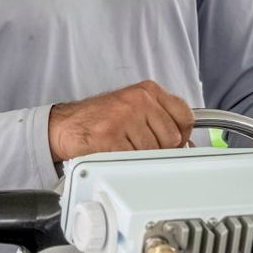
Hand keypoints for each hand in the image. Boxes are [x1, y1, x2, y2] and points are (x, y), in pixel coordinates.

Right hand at [48, 80, 194, 162]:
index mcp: (148, 91)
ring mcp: (124, 117)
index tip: (171, 141)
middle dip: (161, 150)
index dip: (181, 135)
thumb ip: (161, 121)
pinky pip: (133, 159)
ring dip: (140, 157)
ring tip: (124, 148)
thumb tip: (187, 147)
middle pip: (172, 138)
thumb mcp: (134, 108)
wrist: (65, 125)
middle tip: (141, 148)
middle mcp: (138, 100)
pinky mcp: (111, 135)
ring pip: (153, 152)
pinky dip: (125, 162)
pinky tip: (115, 152)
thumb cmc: (100, 119)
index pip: (185, 115)